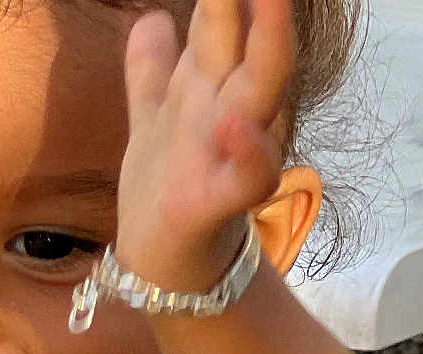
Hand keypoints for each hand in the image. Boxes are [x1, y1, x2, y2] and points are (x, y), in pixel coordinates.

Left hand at [115, 0, 292, 292]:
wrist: (161, 261)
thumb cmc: (165, 187)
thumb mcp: (153, 117)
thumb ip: (152, 70)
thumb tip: (153, 19)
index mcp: (207, 85)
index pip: (224, 18)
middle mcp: (225, 109)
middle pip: (246, 40)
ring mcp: (226, 154)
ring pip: (260, 91)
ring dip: (269, 44)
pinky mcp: (216, 203)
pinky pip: (246, 179)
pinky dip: (248, 153)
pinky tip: (235, 126)